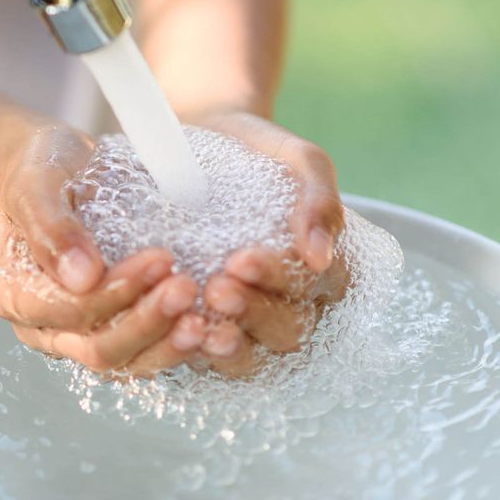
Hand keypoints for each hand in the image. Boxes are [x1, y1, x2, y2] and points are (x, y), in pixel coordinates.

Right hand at [0, 122, 205, 374]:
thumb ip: (51, 227)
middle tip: (186, 288)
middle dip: (147, 323)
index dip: (115, 293)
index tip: (159, 259)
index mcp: (13, 293)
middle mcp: (44, 326)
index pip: (67, 312)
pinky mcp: (115, 328)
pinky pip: (148, 350)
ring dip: (168, 343)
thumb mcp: (36, 181)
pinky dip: (177, 341)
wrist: (62, 163)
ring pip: (128, 361)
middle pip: (99, 349)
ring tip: (206, 318)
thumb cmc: (44, 167)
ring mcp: (80, 333)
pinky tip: (211, 323)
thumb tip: (82, 277)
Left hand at [188, 110, 349, 375]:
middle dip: (253, 313)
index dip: (280, 280)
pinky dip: (196, 354)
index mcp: (322, 268)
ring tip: (197, 324)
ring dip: (229, 346)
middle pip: (288, 331)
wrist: (201, 141)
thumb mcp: (296, 159)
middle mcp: (292, 303)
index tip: (242, 259)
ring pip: (254, 357)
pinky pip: (210, 358)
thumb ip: (319, 199)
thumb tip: (320, 256)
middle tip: (217, 287)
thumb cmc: (256, 150)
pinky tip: (177, 336)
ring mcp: (250, 322)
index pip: (314, 290)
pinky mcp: (210, 329)